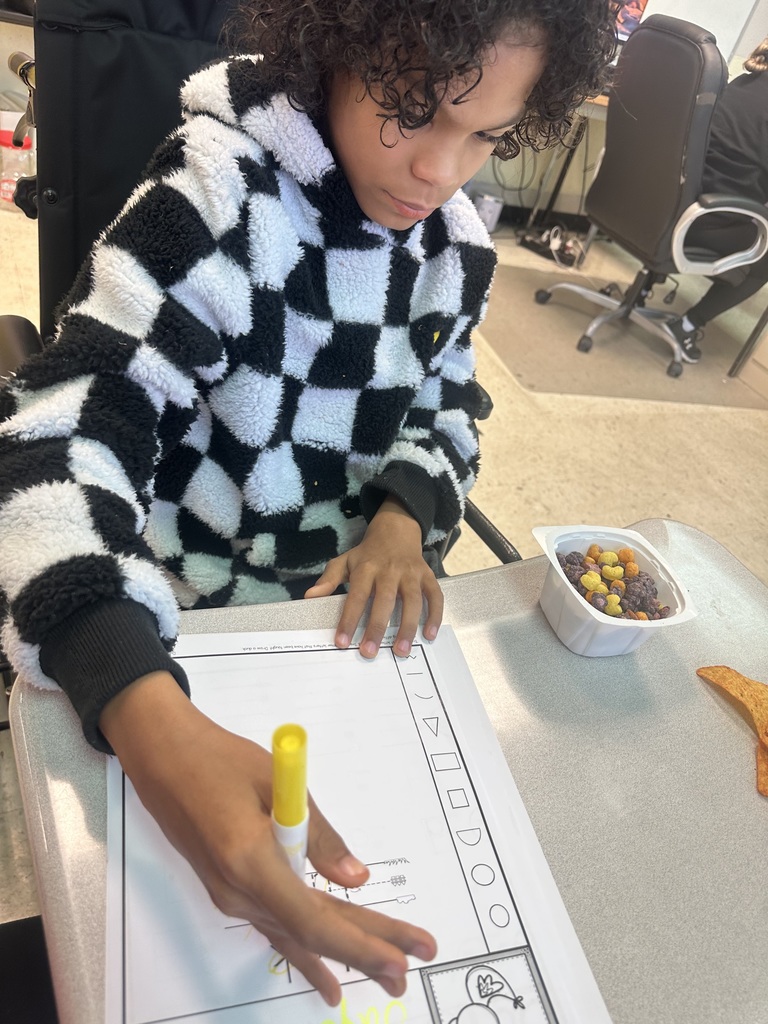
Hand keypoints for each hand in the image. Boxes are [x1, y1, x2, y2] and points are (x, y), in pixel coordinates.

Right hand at [100, 672, 436, 1005]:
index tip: (402, 954)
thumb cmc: (217, 757)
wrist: (161, 756)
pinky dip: (306, 950)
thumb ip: (317, 833)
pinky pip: (276, 925)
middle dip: (365, 950)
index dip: (360, 941)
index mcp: (248, 861)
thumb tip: (355, 878)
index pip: (312, 919)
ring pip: (297, 932)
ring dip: (343, 951)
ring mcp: (231, 895)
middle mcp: (237, 891)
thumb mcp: (276, 780)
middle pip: (310, 931)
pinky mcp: (231, 888)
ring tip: (388, 974)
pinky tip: (326, 976)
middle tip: (410, 968)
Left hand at [304, 496, 443, 658]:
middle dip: (377, 628)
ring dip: (408, 627)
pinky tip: (429, 635)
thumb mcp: (344, 562)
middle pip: (384, 601)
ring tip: (401, 651)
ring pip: (412, 601)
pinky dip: (435, 615)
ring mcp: (411, 574)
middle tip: (369, 652)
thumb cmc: (367, 554)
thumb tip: (310, 597)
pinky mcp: (427, 576)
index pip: (356, 596)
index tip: (341, 641)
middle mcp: (390, 571)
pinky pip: (434, 596)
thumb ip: (328, 580)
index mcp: (366, 568)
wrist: (395, 530)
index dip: (348, 619)